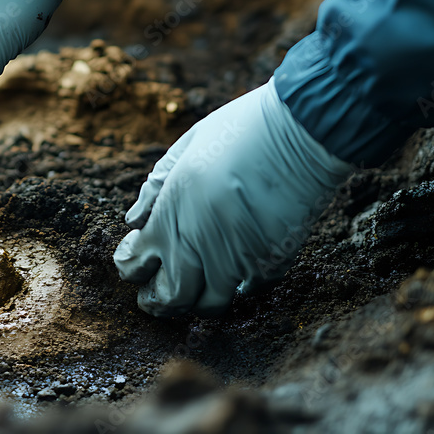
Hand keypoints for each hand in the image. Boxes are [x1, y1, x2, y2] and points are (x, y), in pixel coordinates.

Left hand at [114, 78, 352, 316]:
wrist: (303, 130)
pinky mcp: (271, 263)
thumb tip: (134, 221)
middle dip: (156, 302)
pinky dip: (239, 289)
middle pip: (169, 297)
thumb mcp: (188, 145)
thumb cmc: (243, 129)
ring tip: (192, 294)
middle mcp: (198, 241)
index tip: (133, 260)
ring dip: (196, 303)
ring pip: (208, 305)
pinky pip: (249, 292)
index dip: (130, 267)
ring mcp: (236, 257)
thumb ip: (157, 185)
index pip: (135, 262)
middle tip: (152, 299)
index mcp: (172, 210)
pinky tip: (235, 277)